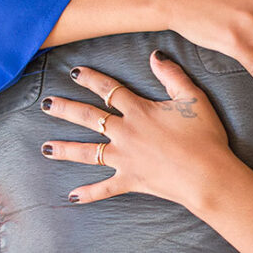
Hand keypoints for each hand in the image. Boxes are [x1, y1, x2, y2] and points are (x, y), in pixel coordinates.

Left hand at [41, 51, 252, 252]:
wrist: (207, 174)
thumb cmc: (204, 136)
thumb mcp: (193, 98)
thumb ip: (172, 75)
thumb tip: (155, 55)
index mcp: (139, 111)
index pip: (110, 90)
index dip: (91, 79)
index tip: (74, 71)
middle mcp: (125, 133)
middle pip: (89, 117)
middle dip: (65, 109)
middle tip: (46, 104)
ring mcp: (125, 159)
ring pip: (88, 153)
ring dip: (65, 149)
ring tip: (45, 148)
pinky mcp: (130, 180)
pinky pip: (104, 189)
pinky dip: (88, 194)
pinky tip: (72, 196)